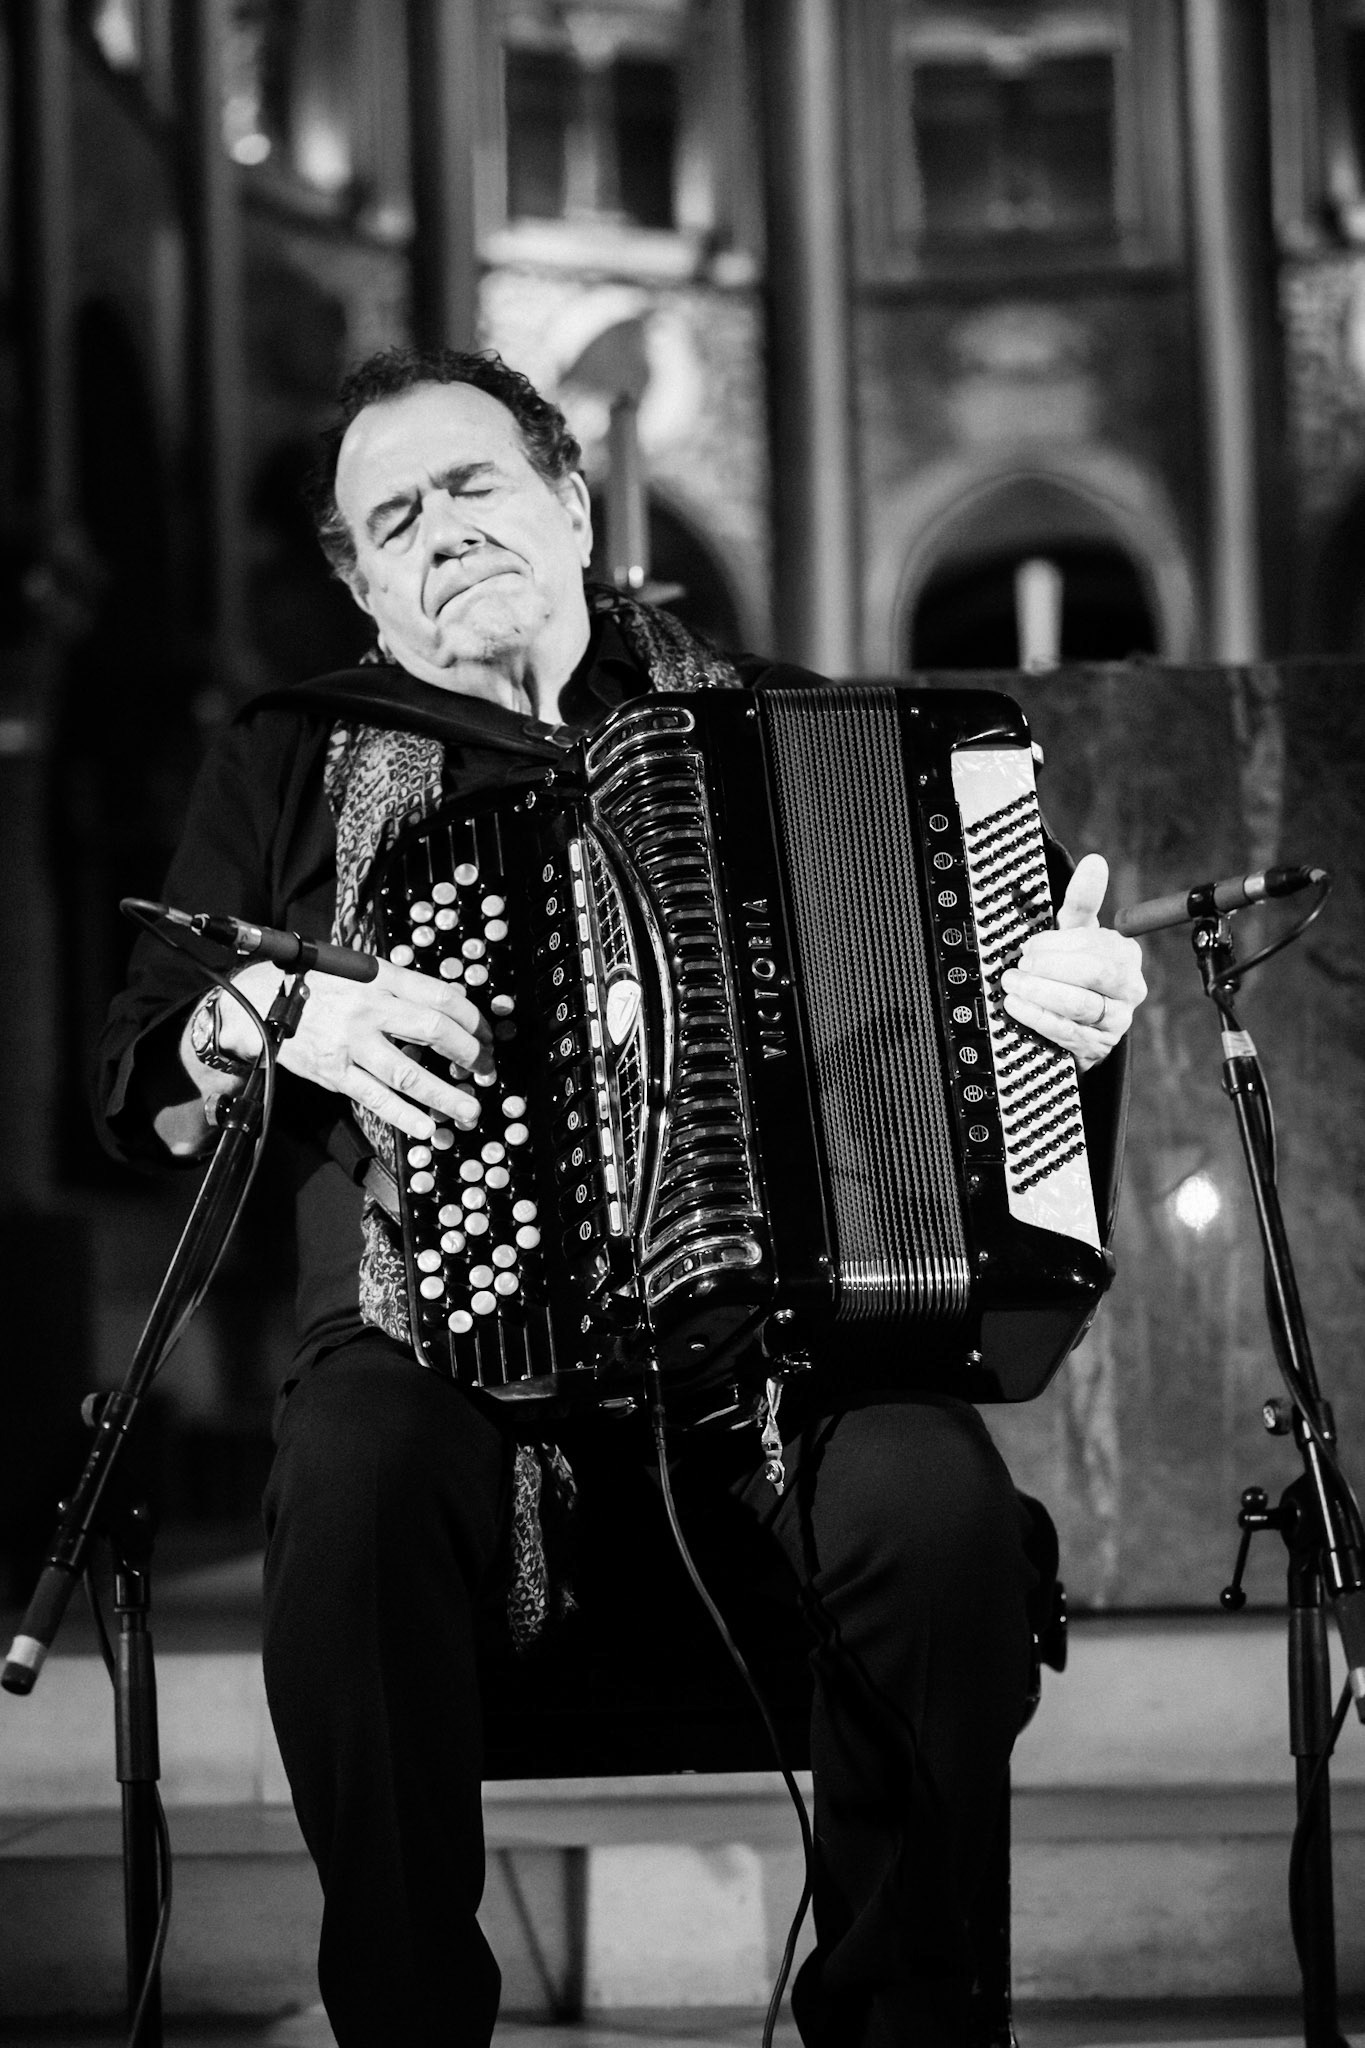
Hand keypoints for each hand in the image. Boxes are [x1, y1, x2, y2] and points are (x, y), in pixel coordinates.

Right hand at [206, 956, 494, 1141]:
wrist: (258, 1001)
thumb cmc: (314, 983)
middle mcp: (369, 1008)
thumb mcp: (357, 969)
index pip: (442, 996)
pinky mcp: (334, 1072)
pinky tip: (426, 1127)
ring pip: (410, 1074)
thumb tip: (446, 1005)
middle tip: (486, 1070)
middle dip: (470, 1054)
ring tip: (469, 1111)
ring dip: (446, 1096)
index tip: (487, 1035)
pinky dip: (404, 1116)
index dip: (474, 1019)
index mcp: (380, 978)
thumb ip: (398, 985)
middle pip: (435, 1031)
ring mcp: (352, 1043)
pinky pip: (376, 1098)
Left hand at [998, 853, 1145, 1072]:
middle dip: (1050, 968)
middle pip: (1094, 974)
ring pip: (1080, 1004)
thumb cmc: (1073, 970)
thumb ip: (1083, 900)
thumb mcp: (1075, 935)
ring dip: (1040, 993)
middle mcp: (1129, 988)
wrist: (1076, 1024)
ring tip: (1012, 985)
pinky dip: (1039, 1018)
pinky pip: (1069, 1033)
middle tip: (1019, 966)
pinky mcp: (1098, 1048)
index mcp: (1125, 954)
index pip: (1096, 945)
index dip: (1057, 945)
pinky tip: (1018, 1008)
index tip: (1029, 946)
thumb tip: (1095, 862)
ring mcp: (1117, 1021)